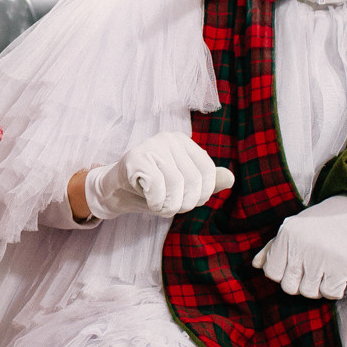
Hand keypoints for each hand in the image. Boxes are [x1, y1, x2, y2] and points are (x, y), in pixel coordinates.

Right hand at [83, 132, 235, 219]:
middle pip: (194, 180)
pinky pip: (157, 186)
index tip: (188, 202)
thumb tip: (231, 179)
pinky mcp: (135, 158)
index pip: (208, 171)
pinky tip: (147, 200)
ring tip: (158, 205)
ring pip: (176, 185)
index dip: (202, 195)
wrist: (114, 191)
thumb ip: (207, 182)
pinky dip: (155, 202)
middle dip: (184, 203)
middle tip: (170, 207)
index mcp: (184, 142)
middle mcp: (169, 138)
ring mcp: (151, 145)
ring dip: (168, 206)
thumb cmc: (150, 188)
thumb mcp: (182, 186)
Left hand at [253, 194, 346, 299]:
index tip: (296, 267)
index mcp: (287, 235)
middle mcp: (301, 245)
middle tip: (312, 272)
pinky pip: (330, 293)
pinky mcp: (341, 265)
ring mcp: (321, 256)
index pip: (271, 272)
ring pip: (310, 293)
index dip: (283, 274)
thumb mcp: (294, 228)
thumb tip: (256, 265)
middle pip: (289, 287)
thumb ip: (273, 247)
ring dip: (318, 288)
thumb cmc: (321, 224)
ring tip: (325, 272)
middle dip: (300, 284)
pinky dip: (334, 289)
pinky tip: (338, 275)